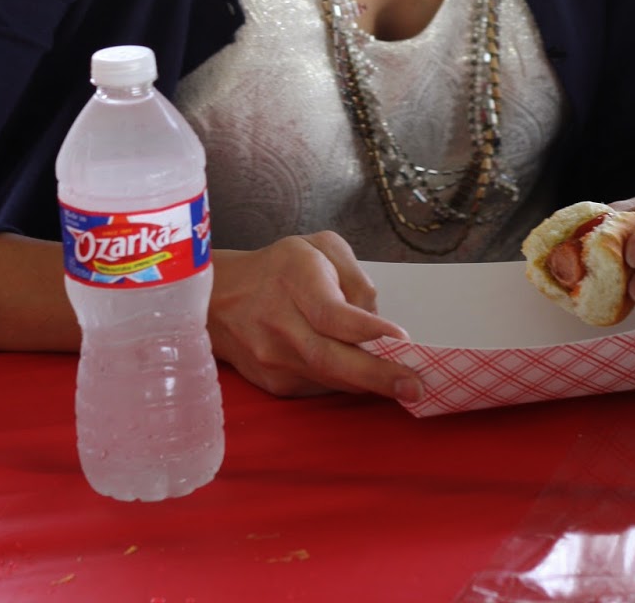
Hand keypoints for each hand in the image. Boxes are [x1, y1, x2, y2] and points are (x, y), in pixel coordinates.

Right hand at [208, 232, 423, 402]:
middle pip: (330, 357)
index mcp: (294, 278)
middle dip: (376, 375)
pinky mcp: (273, 383)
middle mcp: (279, 322)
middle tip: (414, 386)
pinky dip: (345, 383)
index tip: (401, 337)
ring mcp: (272, 358)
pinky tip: (365, 377)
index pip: (330, 313)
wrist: (220, 300)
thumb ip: (354, 276)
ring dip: (367, 384)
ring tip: (403, 385)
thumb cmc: (280, 267)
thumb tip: (375, 319)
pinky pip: (318, 386)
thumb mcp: (320, 248)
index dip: (366, 329)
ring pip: (327, 378)